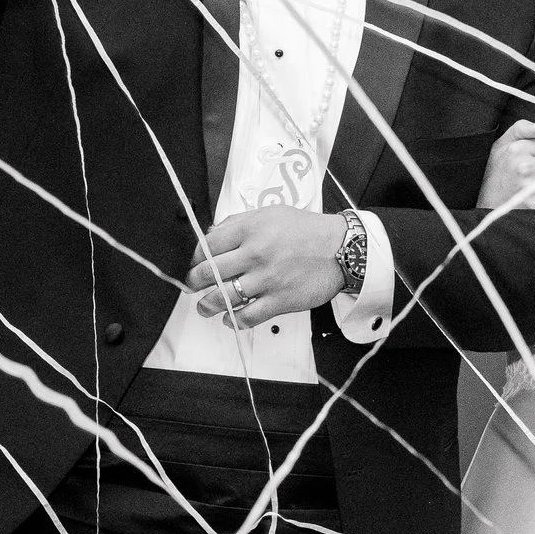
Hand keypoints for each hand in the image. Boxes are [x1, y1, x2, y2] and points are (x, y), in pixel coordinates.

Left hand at [185, 207, 347, 331]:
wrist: (343, 249)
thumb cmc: (307, 230)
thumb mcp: (270, 213)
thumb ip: (239, 222)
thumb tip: (212, 234)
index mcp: (250, 229)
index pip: (207, 245)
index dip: (193, 257)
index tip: (193, 264)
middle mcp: (255, 254)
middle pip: (208, 273)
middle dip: (194, 282)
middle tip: (192, 286)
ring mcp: (267, 279)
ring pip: (223, 297)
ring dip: (208, 305)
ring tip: (205, 307)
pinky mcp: (280, 300)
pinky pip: (247, 316)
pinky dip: (234, 320)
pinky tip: (230, 318)